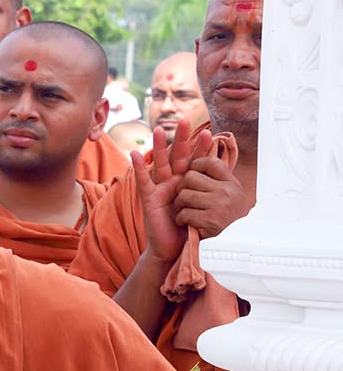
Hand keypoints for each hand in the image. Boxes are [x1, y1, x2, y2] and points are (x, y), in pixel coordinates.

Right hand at [133, 121, 211, 264]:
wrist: (175, 249)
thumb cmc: (191, 230)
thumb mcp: (207, 210)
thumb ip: (214, 196)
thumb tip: (235, 188)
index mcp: (189, 184)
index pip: (195, 162)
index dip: (200, 149)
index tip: (209, 134)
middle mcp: (174, 183)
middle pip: (177, 157)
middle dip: (181, 139)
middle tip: (185, 121)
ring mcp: (161, 189)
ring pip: (160, 164)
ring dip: (159, 147)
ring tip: (159, 130)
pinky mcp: (150, 199)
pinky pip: (144, 182)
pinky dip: (140, 169)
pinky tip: (135, 154)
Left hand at [174, 155, 250, 236]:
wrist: (239, 243)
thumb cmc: (230, 218)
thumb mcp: (232, 195)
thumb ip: (218, 180)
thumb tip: (201, 160)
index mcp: (232, 183)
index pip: (211, 162)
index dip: (196, 164)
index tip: (191, 172)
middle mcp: (227, 191)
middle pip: (190, 177)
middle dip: (181, 187)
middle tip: (183, 197)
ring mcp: (218, 206)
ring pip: (184, 195)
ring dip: (179, 205)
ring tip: (183, 210)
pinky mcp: (210, 221)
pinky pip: (184, 213)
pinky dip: (181, 219)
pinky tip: (186, 222)